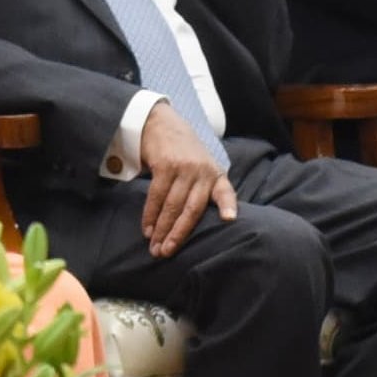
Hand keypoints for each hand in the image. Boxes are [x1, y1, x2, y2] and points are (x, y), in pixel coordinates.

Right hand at [135, 108, 238, 256]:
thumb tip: (209, 223)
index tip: (229, 219)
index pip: (226, 192)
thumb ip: (206, 190)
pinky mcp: (165, 165)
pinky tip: (147, 228)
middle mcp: (203, 171)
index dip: (228, 206)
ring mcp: (184, 167)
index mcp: (215, 175)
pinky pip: (156, 196)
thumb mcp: (203, 167)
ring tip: (155, 247)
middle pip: (192, 209)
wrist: (162, 124)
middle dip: (179, 234)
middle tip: (167, 252)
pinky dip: (150, 215)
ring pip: (172, 206)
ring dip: (161, 229)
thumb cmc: (184, 153)